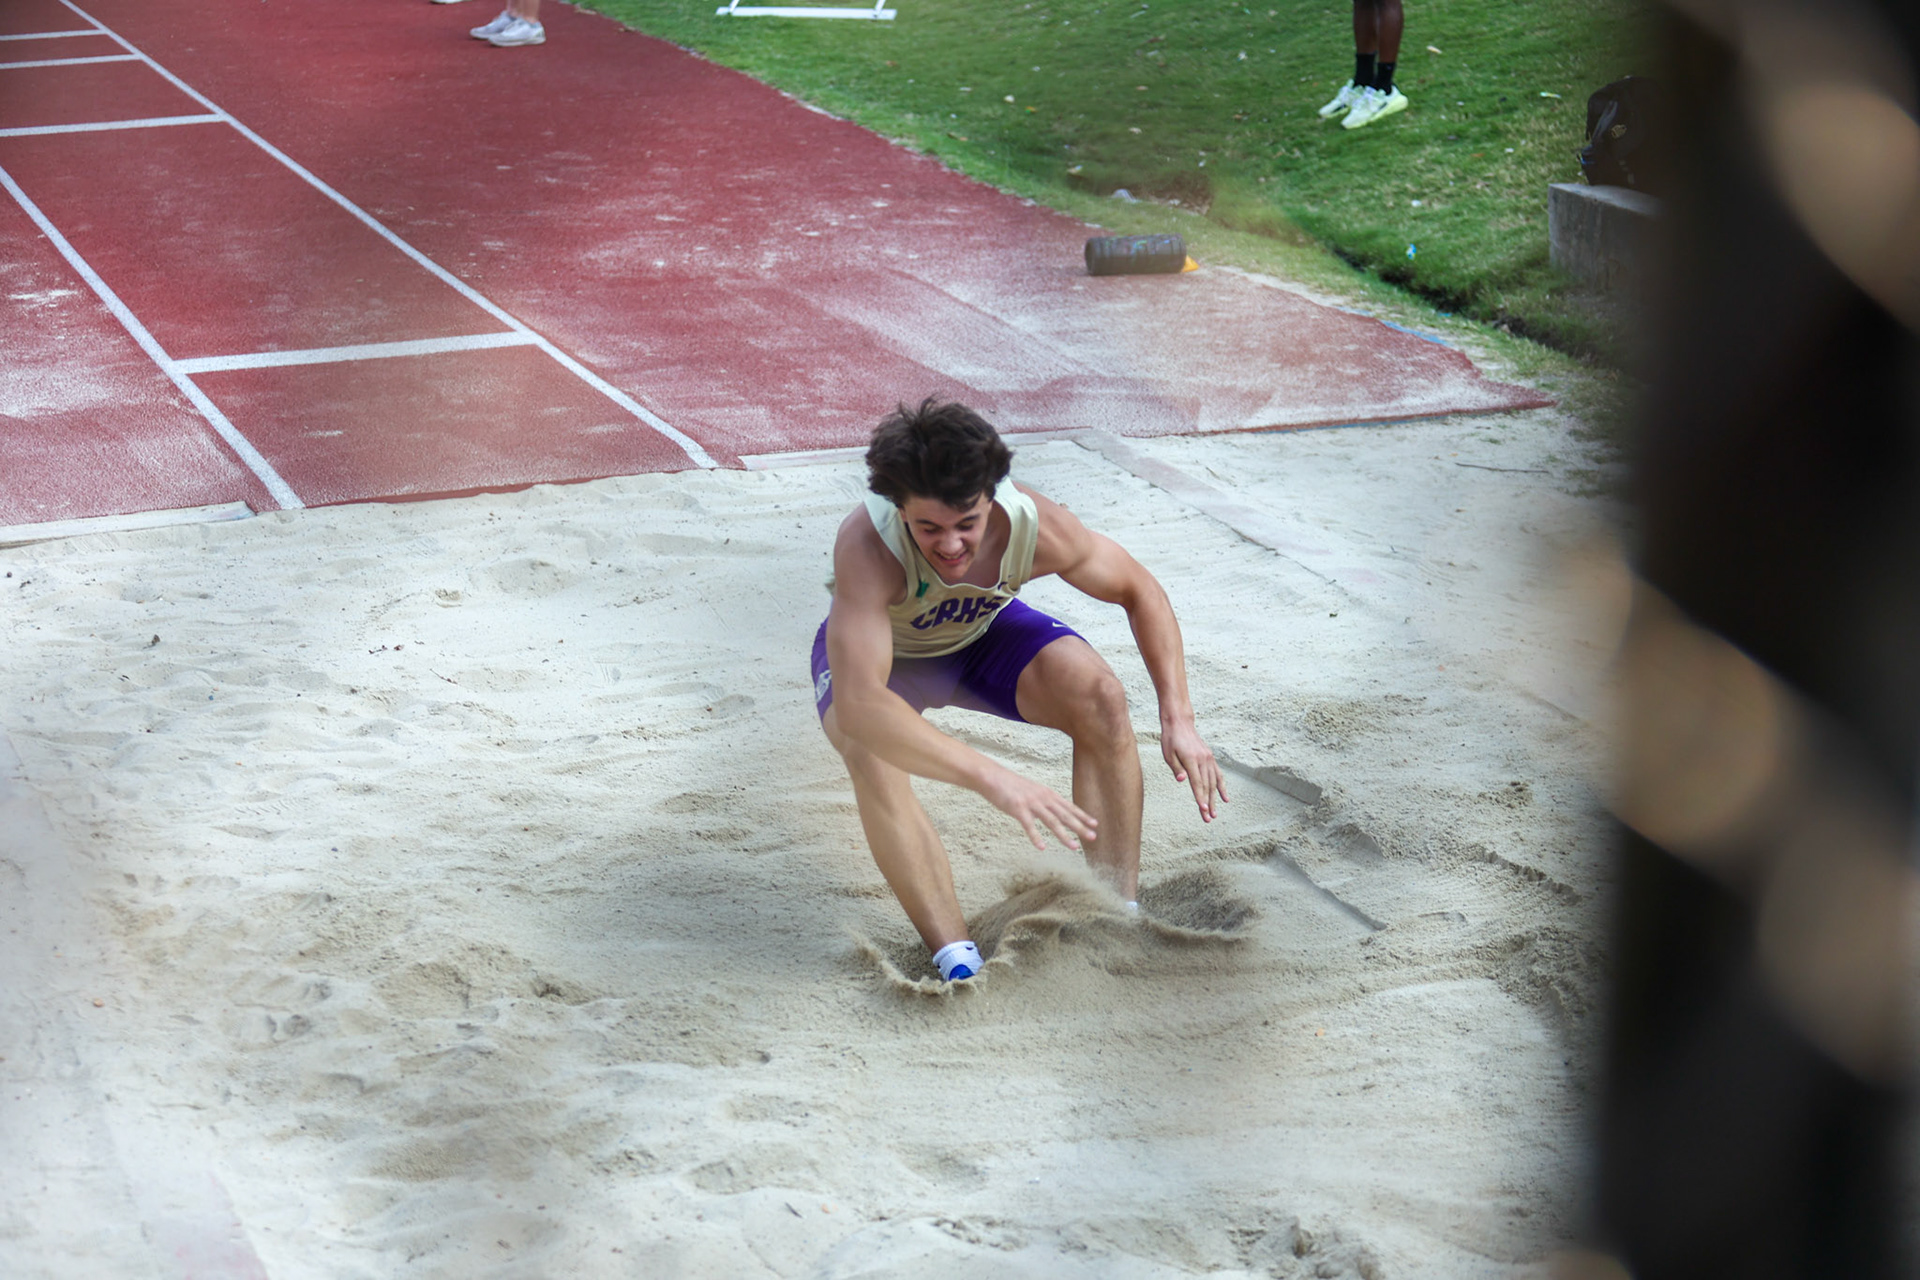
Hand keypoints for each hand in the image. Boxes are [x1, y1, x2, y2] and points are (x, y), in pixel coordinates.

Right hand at [981, 766, 1098, 851]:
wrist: (992, 776)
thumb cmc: (1011, 785)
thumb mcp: (1032, 790)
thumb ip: (1042, 800)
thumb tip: (1052, 809)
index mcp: (1047, 793)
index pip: (1069, 806)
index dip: (1082, 816)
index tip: (1095, 824)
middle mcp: (1043, 798)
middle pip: (1065, 815)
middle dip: (1080, 827)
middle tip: (1093, 837)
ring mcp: (1031, 803)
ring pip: (1052, 821)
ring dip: (1064, 836)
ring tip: (1074, 847)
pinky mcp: (1018, 809)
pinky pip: (1029, 825)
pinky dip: (1036, 837)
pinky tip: (1042, 847)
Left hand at [1162, 718, 1226, 821]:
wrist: (1180, 723)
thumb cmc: (1170, 739)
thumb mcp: (1168, 753)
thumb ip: (1176, 768)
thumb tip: (1182, 781)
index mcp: (1191, 759)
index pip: (1197, 782)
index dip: (1200, 797)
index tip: (1203, 809)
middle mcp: (1203, 759)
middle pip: (1206, 785)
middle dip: (1208, 803)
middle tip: (1208, 819)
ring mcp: (1209, 758)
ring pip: (1213, 782)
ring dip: (1214, 799)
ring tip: (1214, 814)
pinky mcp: (1210, 758)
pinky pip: (1218, 774)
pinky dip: (1222, 787)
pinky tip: (1225, 798)